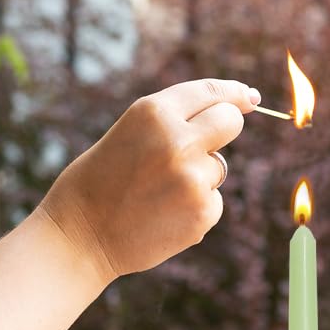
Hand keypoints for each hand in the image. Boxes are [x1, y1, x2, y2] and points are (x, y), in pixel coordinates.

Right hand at [40, 78, 259, 281]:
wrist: (80, 236)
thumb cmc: (98, 182)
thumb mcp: (130, 133)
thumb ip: (172, 123)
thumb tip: (230, 114)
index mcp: (154, 112)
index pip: (211, 92)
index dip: (235, 94)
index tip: (249, 98)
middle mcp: (178, 140)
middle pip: (230, 121)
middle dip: (227, 127)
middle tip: (209, 142)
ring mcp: (193, 178)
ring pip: (218, 168)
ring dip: (199, 177)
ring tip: (157, 194)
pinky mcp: (202, 212)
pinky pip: (213, 202)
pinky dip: (195, 208)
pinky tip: (162, 216)